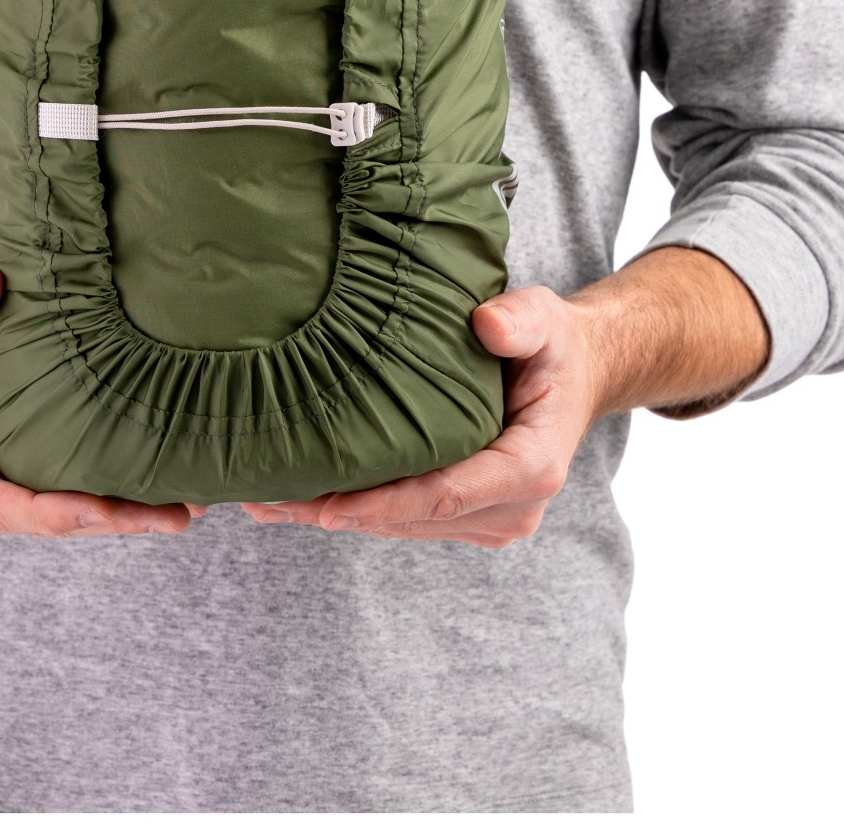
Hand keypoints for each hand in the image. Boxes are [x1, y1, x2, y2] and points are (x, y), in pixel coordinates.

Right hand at [0, 236, 204, 544]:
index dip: (56, 511)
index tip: (112, 507)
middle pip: (36, 523)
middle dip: (108, 521)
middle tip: (180, 513)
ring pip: (45, 525)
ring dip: (110, 519)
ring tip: (181, 507)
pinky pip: (42, 514)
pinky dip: (92, 508)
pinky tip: (148, 496)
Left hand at [240, 285, 596, 546]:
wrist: (577, 373)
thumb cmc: (554, 344)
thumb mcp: (545, 319)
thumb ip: (521, 320)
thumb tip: (487, 325)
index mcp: (530, 467)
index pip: (445, 493)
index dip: (383, 505)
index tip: (326, 508)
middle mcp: (512, 506)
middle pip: (413, 518)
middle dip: (340, 513)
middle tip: (266, 501)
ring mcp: (491, 518)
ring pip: (404, 524)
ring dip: (337, 516)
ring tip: (266, 502)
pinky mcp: (472, 516)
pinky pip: (408, 518)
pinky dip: (359, 509)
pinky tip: (303, 499)